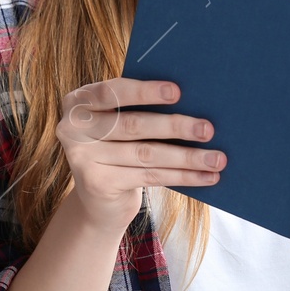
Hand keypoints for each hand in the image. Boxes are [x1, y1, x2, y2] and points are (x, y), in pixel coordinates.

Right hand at [54, 78, 225, 233]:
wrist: (98, 199)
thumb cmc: (119, 146)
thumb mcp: (121, 122)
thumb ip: (140, 107)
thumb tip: (195, 96)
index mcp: (78, 101)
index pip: (111, 92)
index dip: (145, 91)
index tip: (178, 92)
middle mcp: (72, 128)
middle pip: (133, 125)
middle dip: (175, 127)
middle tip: (208, 129)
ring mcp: (82, 158)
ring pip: (145, 154)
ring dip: (187, 156)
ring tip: (217, 158)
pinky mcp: (97, 184)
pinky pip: (149, 176)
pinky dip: (182, 176)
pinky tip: (206, 176)